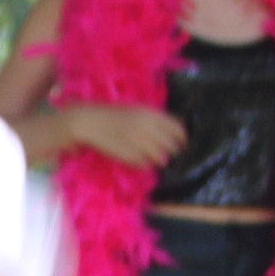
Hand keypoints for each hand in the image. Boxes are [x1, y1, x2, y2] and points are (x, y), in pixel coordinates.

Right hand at [64, 102, 187, 168]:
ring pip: (161, 158)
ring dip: (160, 159)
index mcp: (151, 114)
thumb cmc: (114, 115)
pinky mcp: (130, 156)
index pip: (178, 129)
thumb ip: (157, 120)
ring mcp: (139, 143)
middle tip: (170, 153)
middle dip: (174, 151)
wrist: (91, 122)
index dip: (183, 138)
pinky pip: (146, 165)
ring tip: (153, 156)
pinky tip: (139, 158)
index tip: (183, 144)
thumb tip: (177, 130)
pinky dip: (145, 164)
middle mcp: (148, 128)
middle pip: (172, 146)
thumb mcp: (138, 110)